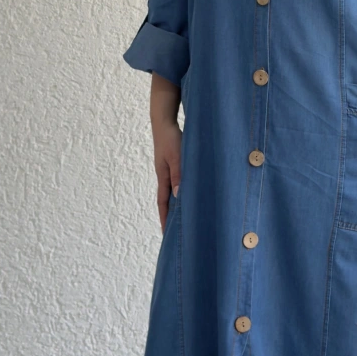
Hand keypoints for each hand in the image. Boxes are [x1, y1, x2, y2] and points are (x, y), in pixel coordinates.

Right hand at [150, 74, 181, 232]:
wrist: (164, 120)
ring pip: (175, 191)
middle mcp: (166, 176)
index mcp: (164, 177)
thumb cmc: (170, 138)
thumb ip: (179, 175)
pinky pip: (180, 181)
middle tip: (177, 232)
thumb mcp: (176, 157)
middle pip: (168, 200)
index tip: (166, 234)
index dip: (165, 218)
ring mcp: (170, 169)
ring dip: (179, 204)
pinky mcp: (176, 163)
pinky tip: (193, 193)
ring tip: (187, 217)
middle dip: (171, 215)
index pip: (163, 202)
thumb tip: (179, 196)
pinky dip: (184, 190)